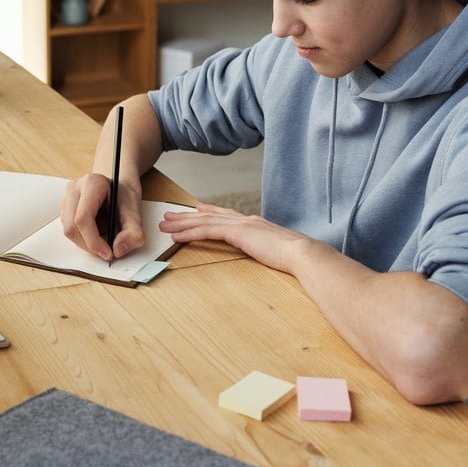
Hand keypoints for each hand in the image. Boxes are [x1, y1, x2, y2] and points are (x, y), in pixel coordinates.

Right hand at [61, 173, 144, 260]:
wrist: (119, 187)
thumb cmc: (125, 195)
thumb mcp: (135, 211)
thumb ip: (133, 231)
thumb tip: (118, 249)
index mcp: (92, 184)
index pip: (83, 218)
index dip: (93, 241)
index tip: (108, 253)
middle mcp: (75, 189)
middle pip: (72, 227)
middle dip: (90, 245)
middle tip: (107, 252)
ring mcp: (67, 198)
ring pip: (69, 231)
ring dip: (86, 243)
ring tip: (105, 237)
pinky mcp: (65, 209)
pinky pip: (69, 230)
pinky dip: (84, 239)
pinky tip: (97, 232)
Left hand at [158, 202, 311, 274]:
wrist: (302, 253)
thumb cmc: (295, 258)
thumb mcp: (278, 252)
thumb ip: (269, 249)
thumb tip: (269, 254)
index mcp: (255, 224)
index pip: (227, 215)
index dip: (210, 211)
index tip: (197, 208)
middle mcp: (246, 220)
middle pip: (210, 215)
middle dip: (188, 216)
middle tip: (170, 216)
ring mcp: (241, 224)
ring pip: (204, 221)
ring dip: (182, 223)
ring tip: (165, 225)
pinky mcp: (236, 232)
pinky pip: (207, 231)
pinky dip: (189, 233)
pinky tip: (176, 236)